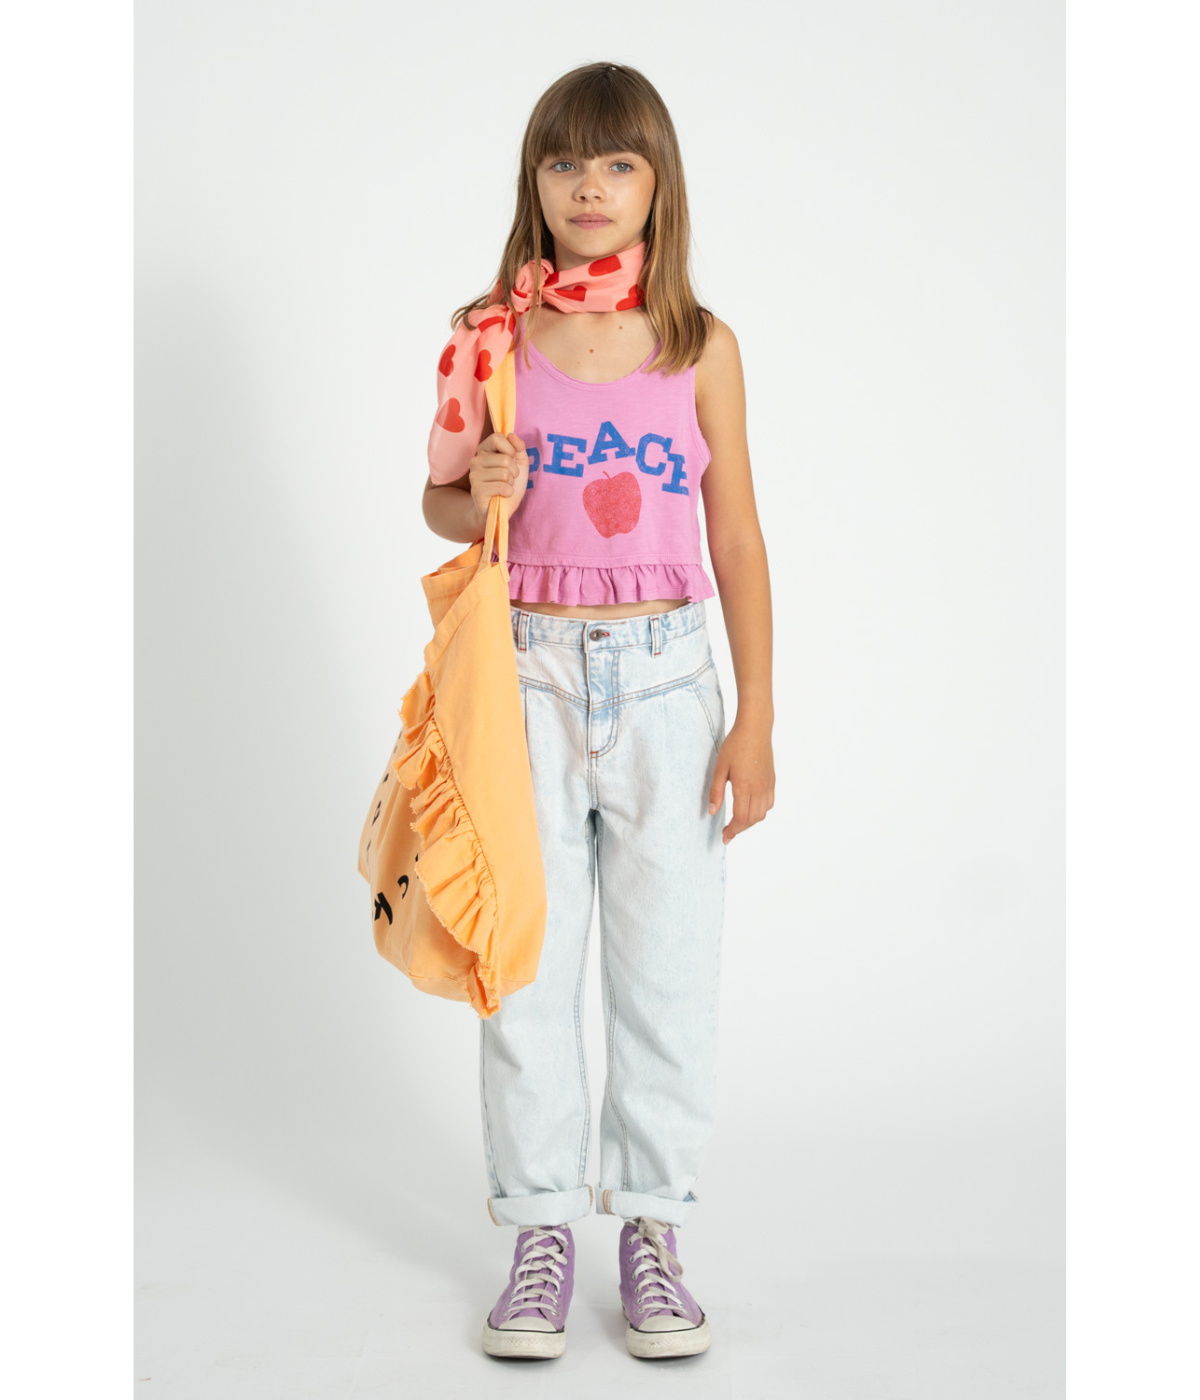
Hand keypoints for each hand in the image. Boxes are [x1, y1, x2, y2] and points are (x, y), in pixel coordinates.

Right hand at [468, 431, 528, 531]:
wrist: (502, 509)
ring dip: (511, 483)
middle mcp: (476, 461)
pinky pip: (501, 486)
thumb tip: (512, 435)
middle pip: (504, 458)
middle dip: (514, 471)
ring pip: (504, 473)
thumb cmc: (510, 484)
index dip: (510, 449)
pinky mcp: (476, 490)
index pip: (497, 437)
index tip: (512, 459)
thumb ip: (519, 448)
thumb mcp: (520, 464)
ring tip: (505, 487)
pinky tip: (503, 495)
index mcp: (484, 451)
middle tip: (510, 479)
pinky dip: (508, 492)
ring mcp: (474, 476)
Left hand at [708, 720, 774, 843]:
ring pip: (762, 814)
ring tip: (738, 822)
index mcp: (744, 787)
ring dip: (750, 822)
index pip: (740, 818)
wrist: (755, 729)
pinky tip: (751, 809)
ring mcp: (767, 785)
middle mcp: (758, 789)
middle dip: (739, 829)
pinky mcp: (772, 780)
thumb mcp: (719, 768)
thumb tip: (712, 812)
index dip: (732, 831)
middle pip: (751, 820)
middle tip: (728, 832)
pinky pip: (769, 803)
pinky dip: (760, 812)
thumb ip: (716, 791)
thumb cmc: (735, 745)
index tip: (725, 836)